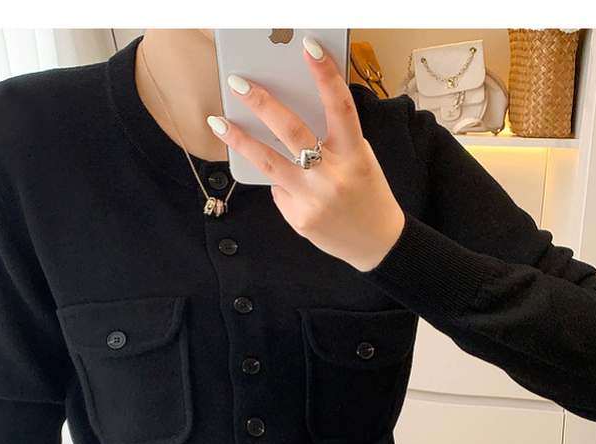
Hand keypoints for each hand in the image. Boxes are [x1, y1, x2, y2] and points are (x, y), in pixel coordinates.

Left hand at [207, 36, 405, 272]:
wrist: (377, 243)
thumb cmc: (367, 193)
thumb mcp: (360, 159)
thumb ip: (333, 139)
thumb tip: (289, 117)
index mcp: (355, 155)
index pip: (340, 107)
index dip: (326, 75)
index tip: (309, 47)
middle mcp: (333, 176)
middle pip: (292, 132)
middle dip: (262, 103)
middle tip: (238, 83)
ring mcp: (313, 200)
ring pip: (269, 163)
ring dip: (240, 140)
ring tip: (218, 122)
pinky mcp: (299, 219)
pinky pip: (279, 190)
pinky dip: (279, 181)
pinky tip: (288, 184)